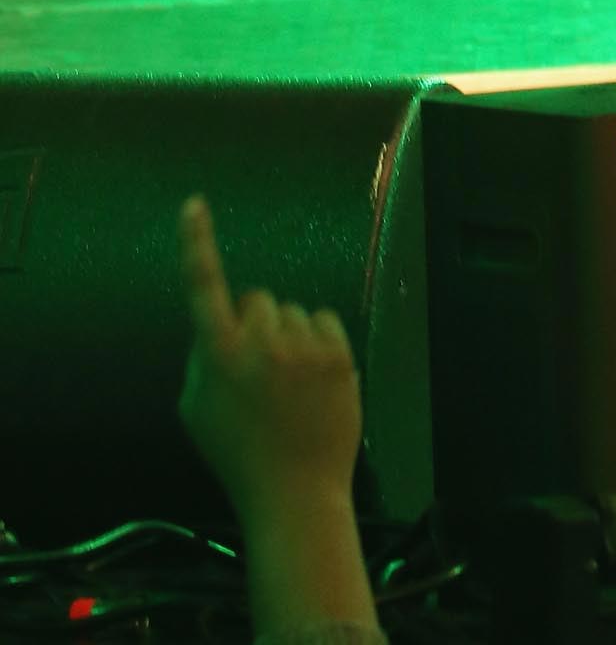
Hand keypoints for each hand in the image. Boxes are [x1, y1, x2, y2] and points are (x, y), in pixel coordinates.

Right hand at [177, 192, 362, 517]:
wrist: (294, 494)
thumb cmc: (239, 455)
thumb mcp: (197, 412)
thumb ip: (202, 360)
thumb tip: (217, 325)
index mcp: (217, 357)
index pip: (202, 287)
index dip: (196, 242)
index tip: (194, 204)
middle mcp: (260, 343)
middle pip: (257, 298)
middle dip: (254, 324)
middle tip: (258, 371)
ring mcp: (302, 345)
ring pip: (293, 312)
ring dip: (288, 336)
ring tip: (288, 388)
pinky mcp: (338, 352)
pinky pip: (324, 320)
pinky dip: (317, 341)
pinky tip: (312, 380)